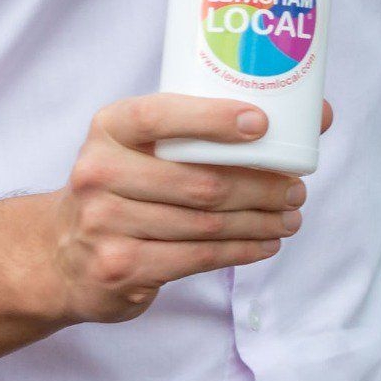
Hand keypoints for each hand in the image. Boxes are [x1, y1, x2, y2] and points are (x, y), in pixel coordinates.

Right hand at [48, 95, 308, 321]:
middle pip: (200, 181)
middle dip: (261, 187)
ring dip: (259, 222)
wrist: (63, 252)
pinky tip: (265, 244)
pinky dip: (241, 250)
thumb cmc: (127, 186)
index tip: (262, 125)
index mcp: (110, 127)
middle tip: (296, 189)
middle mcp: (99, 171)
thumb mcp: (146, 147)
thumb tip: (317, 114)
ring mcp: (104, 223)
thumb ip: (210, 129)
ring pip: (205, 223)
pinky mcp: (119, 266)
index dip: (214, 119)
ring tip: (290, 217)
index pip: (163, 116)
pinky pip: (197, 257)